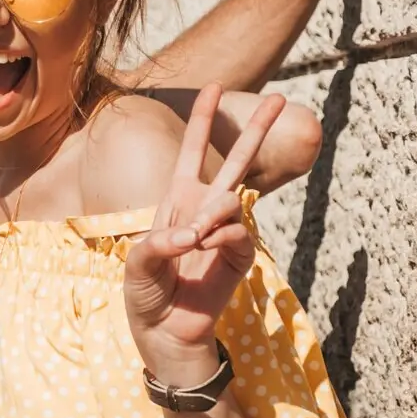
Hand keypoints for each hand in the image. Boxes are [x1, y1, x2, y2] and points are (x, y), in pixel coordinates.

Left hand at [123, 87, 283, 385]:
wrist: (164, 332)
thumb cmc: (145, 293)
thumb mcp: (138, 264)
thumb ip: (159, 245)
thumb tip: (194, 234)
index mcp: (177, 201)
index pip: (193, 153)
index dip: (203, 121)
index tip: (214, 86)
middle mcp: (204, 210)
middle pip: (236, 161)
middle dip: (255, 129)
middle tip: (278, 97)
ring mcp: (224, 232)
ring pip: (233, 199)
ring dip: (213, 214)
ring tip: (194, 238)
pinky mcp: (239, 257)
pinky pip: (237, 235)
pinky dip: (220, 239)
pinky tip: (205, 249)